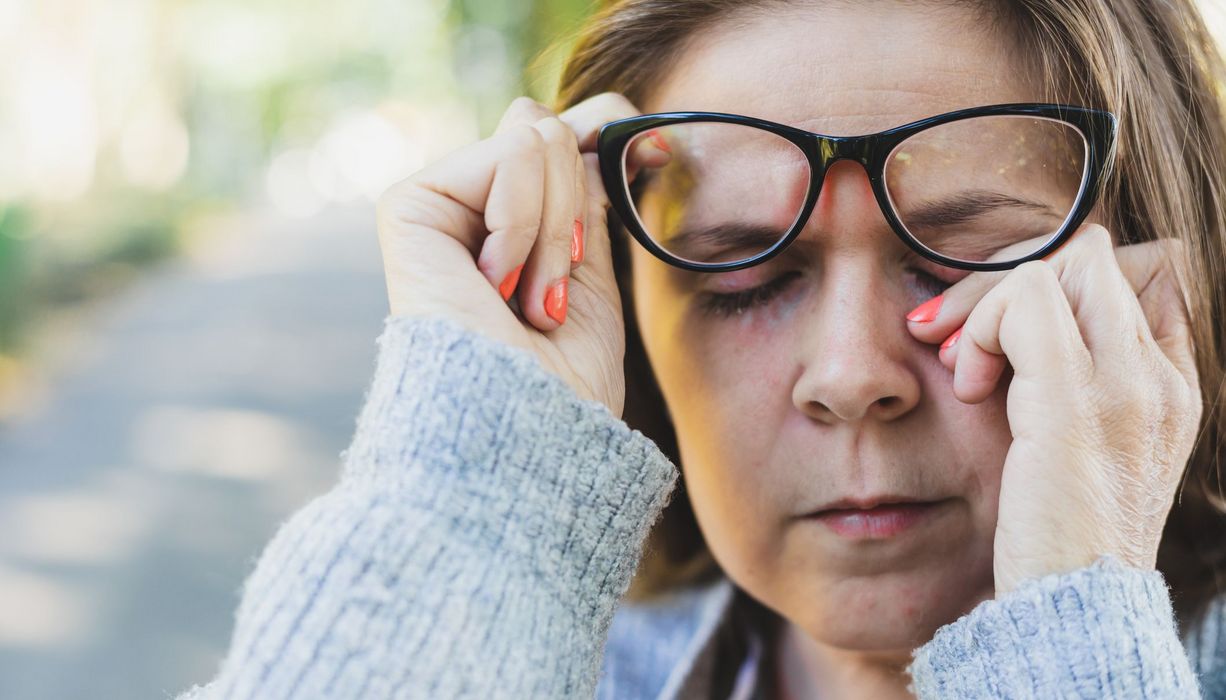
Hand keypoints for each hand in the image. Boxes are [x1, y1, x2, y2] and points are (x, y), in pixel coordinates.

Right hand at [375, 93, 667, 416]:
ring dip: (556, 231)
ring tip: (530, 301)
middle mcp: (469, 210)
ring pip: (536, 137)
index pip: (562, 135)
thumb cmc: (564, 380)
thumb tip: (610, 121)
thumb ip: (586, 195)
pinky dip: (527, 224)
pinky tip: (496, 284)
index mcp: (509, 225)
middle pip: (550, 129)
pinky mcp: (411, 206)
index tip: (656, 155)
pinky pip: (510, 155)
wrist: (526, 433)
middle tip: (555, 292)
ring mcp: (438, 206)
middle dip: (578, 211)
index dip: (610, 132)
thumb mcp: (592, 270)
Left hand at [905, 224, 1202, 594]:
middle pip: (1097, 255)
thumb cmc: (1055, 530)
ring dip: (991, 301)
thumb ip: (1060, 377)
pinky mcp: (1075, 406)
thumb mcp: (1071, 441)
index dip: (1064, 275)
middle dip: (1011, 276)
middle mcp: (1160, 377)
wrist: (1072, 608)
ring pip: (1062, 265)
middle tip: (957, 335)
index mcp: (1169, 384)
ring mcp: (1126, 387)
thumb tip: (1002, 320)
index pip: (1144, 268)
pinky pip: (1029, 300)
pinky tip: (967, 384)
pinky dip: (984, 325)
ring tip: (962, 365)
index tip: (1007, 325)